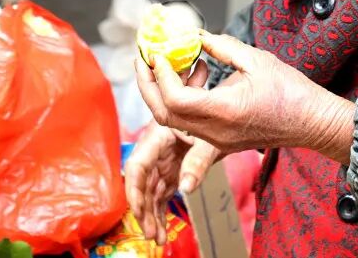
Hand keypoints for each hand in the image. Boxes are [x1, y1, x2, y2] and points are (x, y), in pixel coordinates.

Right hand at [124, 121, 220, 243]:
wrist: (223, 118)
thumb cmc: (214, 120)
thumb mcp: (208, 140)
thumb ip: (197, 161)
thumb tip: (185, 188)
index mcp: (159, 136)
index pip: (138, 164)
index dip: (134, 188)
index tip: (138, 210)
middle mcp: (155, 151)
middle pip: (142, 183)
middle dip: (143, 210)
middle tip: (150, 233)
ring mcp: (162, 163)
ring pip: (150, 193)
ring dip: (151, 216)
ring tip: (158, 238)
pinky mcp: (170, 172)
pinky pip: (160, 195)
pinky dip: (160, 212)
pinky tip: (161, 230)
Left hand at [134, 31, 354, 162]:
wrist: (313, 122)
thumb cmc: (292, 92)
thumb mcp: (256, 60)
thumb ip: (222, 46)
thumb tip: (196, 35)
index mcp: (225, 111)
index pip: (176, 99)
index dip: (161, 76)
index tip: (158, 54)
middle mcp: (216, 132)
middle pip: (165, 115)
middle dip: (148, 86)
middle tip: (144, 59)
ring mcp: (218, 140)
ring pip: (174, 121)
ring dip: (164, 92)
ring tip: (172, 62)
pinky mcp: (221, 140)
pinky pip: (189, 124)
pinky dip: (182, 100)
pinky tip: (196, 75)